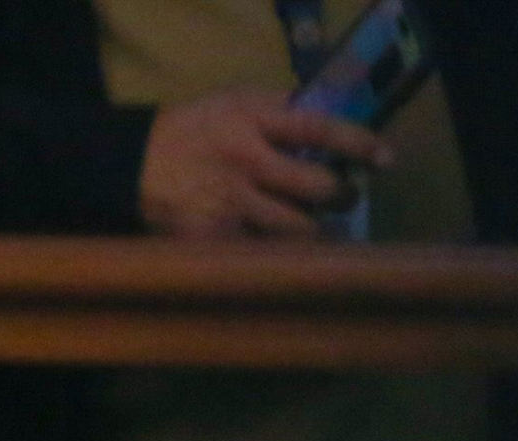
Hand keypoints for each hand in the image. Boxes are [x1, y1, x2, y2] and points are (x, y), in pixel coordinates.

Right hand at [137, 85, 383, 239]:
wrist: (132, 166)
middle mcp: (246, 163)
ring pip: (294, 230)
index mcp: (251, 121)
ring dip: (314, 233)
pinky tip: (281, 260)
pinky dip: (274, 259)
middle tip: (346, 198)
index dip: (356, 143)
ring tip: (318, 231)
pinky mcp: (214, 239)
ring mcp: (230, 205)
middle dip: (340, 196)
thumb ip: (275, 110)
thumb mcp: (231, 102)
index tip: (385, 158)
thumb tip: (325, 115)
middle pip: (314, 187)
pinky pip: (259, 255)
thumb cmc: (191, 129)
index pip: (316, 130)